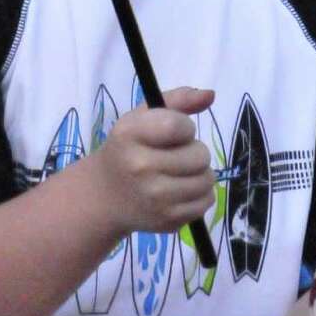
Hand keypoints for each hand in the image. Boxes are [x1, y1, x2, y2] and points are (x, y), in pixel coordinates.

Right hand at [88, 86, 214, 243]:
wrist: (105, 195)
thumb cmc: (129, 148)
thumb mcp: (143, 116)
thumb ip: (178, 100)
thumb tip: (210, 95)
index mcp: (130, 135)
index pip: (179, 126)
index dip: (185, 127)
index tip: (174, 132)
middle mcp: (140, 168)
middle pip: (200, 156)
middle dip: (194, 151)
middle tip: (177, 155)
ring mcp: (154, 198)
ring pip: (207, 180)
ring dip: (200, 173)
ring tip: (181, 172)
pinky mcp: (167, 220)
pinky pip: (206, 201)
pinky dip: (200, 194)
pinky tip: (181, 190)